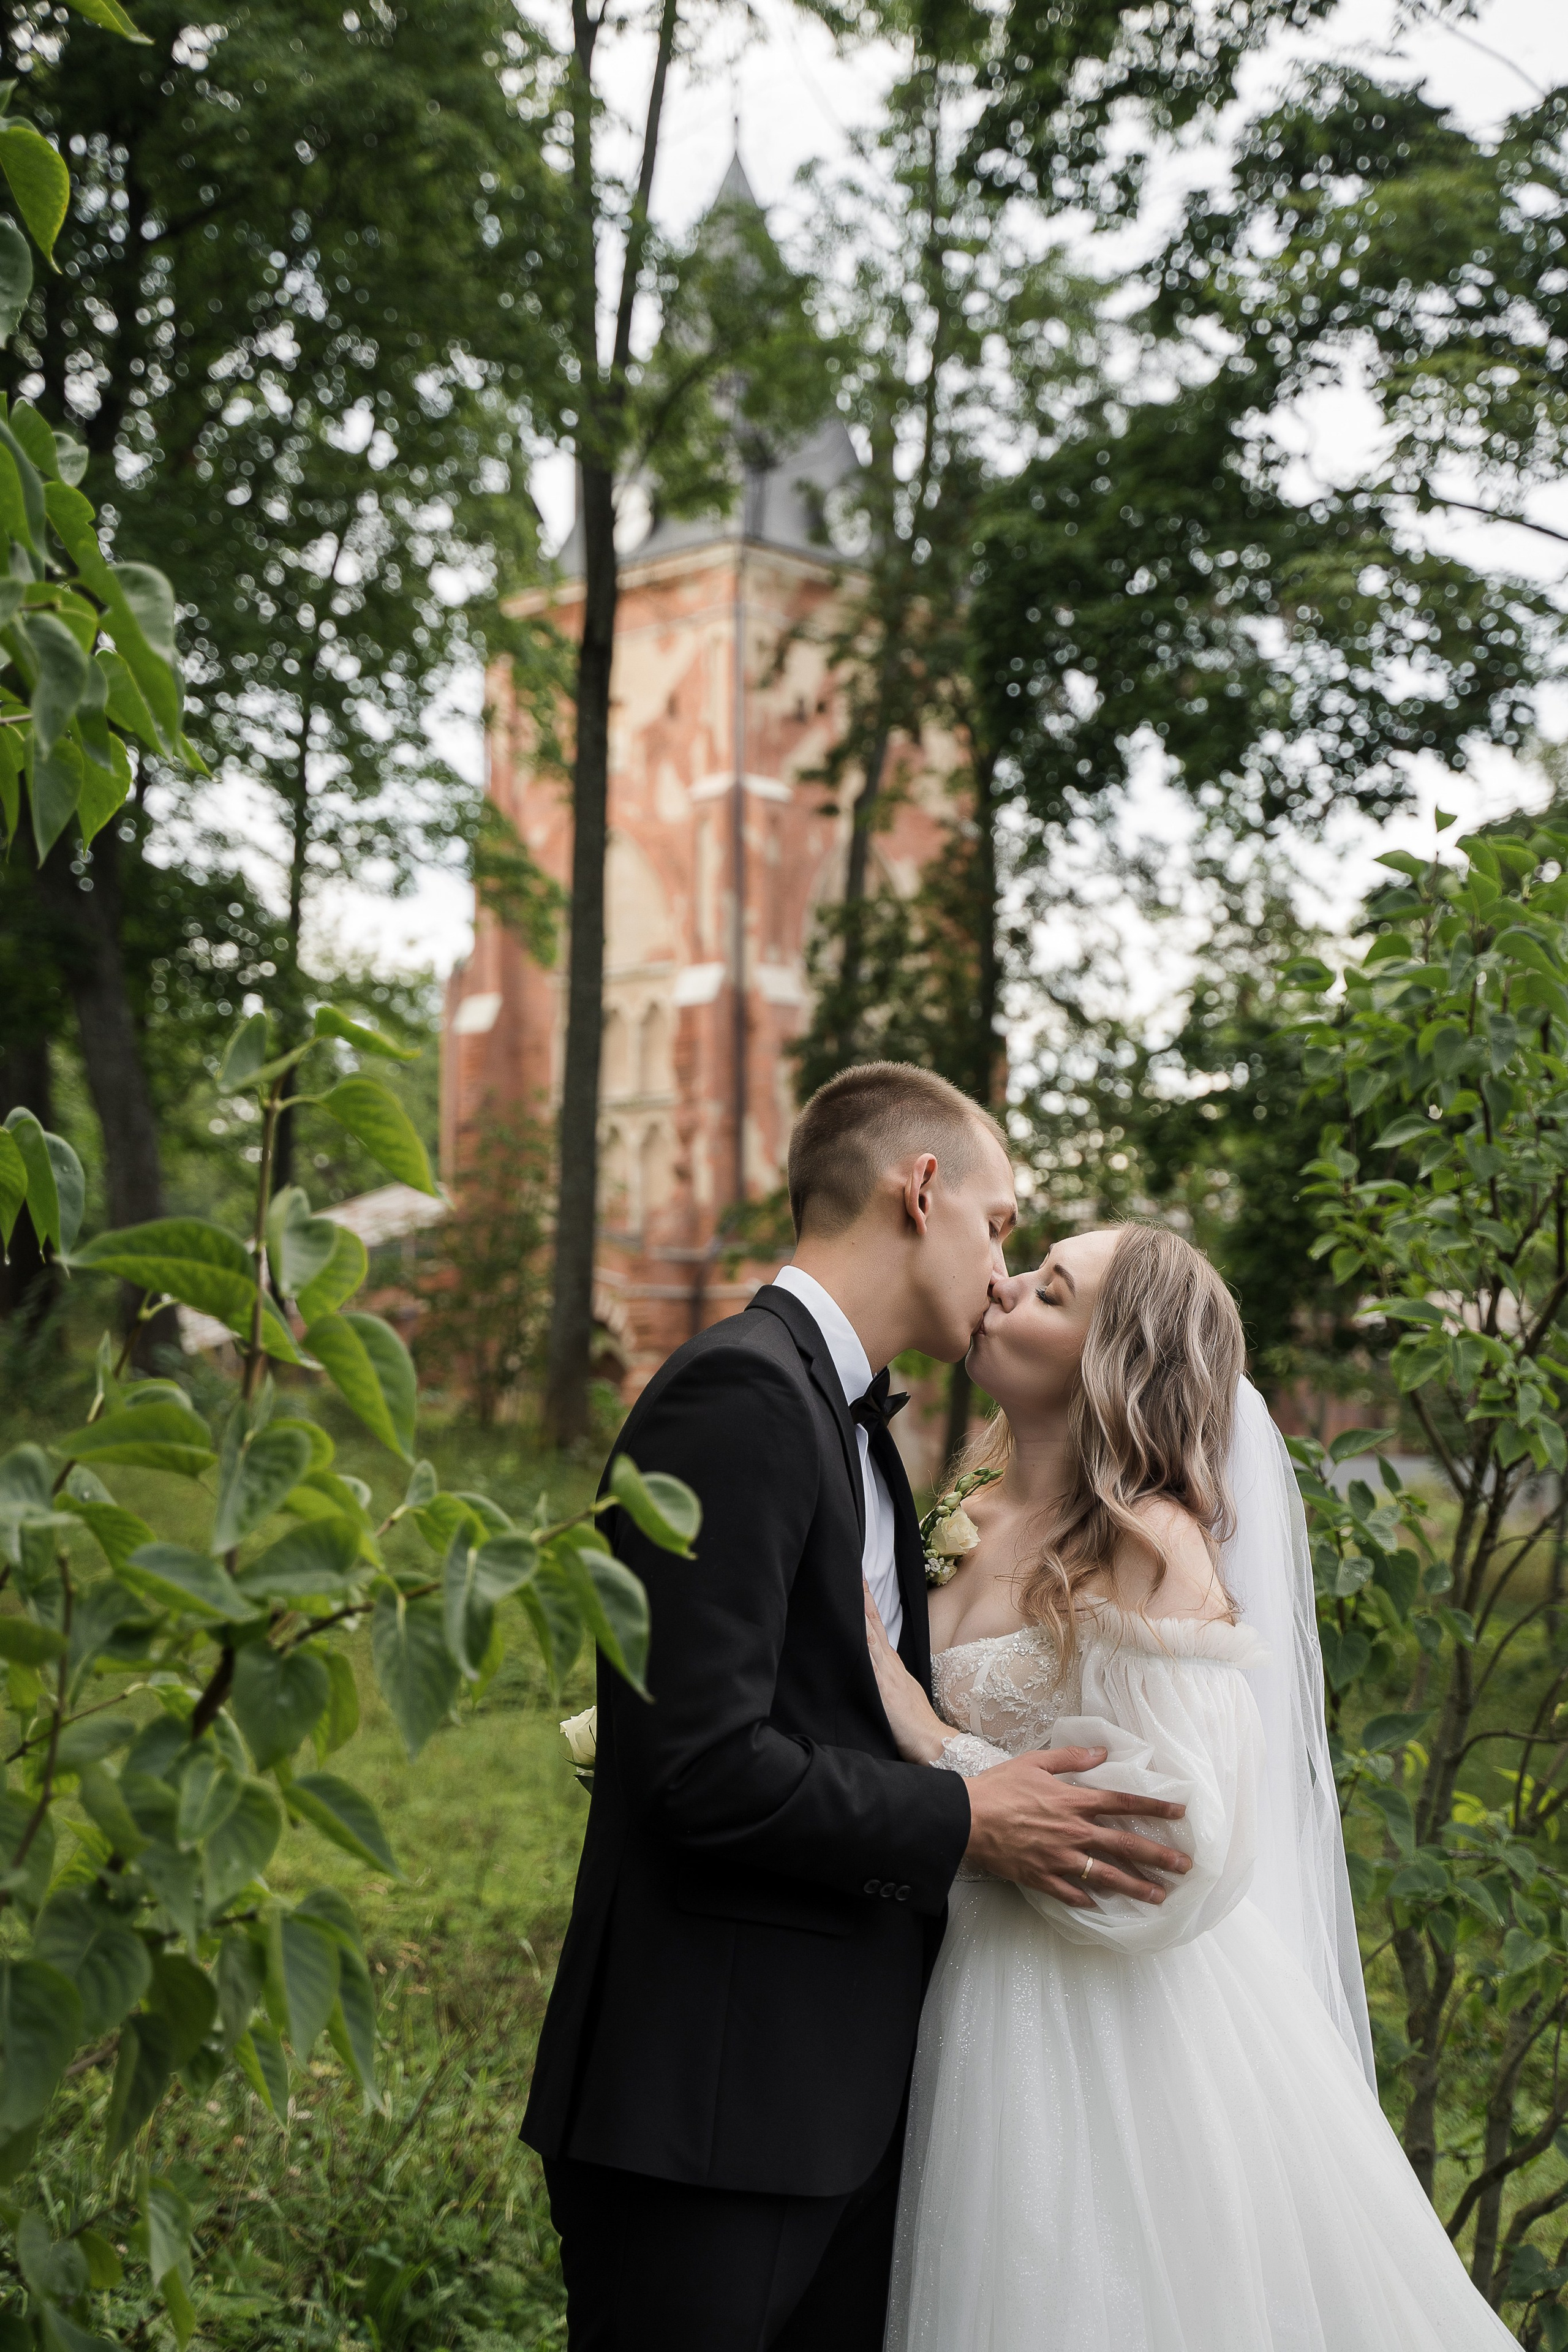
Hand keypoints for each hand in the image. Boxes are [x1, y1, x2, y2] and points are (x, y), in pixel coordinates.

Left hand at [864, 1583, 947, 1763]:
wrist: (931, 1740)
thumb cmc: (914, 1721)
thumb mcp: (899, 1692)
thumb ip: (885, 1677)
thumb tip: (871, 1667)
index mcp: (891, 1662)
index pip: (876, 1625)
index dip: (867, 1602)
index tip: (858, 1580)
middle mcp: (887, 1662)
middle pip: (872, 1622)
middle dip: (862, 1596)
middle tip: (851, 1570)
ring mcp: (884, 1672)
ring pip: (868, 1634)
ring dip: (859, 1611)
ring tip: (849, 1588)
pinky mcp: (881, 1687)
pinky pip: (868, 1660)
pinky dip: (860, 1641)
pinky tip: (851, 1628)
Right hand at [963, 1748, 1191, 1907]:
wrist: (966, 1818)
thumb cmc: (998, 1787)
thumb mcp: (1034, 1762)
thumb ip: (1071, 1759)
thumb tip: (1102, 1753)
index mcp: (1074, 1801)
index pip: (1124, 1803)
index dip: (1154, 1806)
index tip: (1180, 1812)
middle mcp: (1075, 1832)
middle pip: (1126, 1845)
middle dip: (1159, 1856)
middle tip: (1185, 1867)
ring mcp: (1060, 1859)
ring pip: (1107, 1876)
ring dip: (1137, 1887)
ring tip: (1160, 1897)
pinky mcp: (1043, 1878)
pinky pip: (1073, 1894)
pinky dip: (1088, 1901)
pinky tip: (1102, 1907)